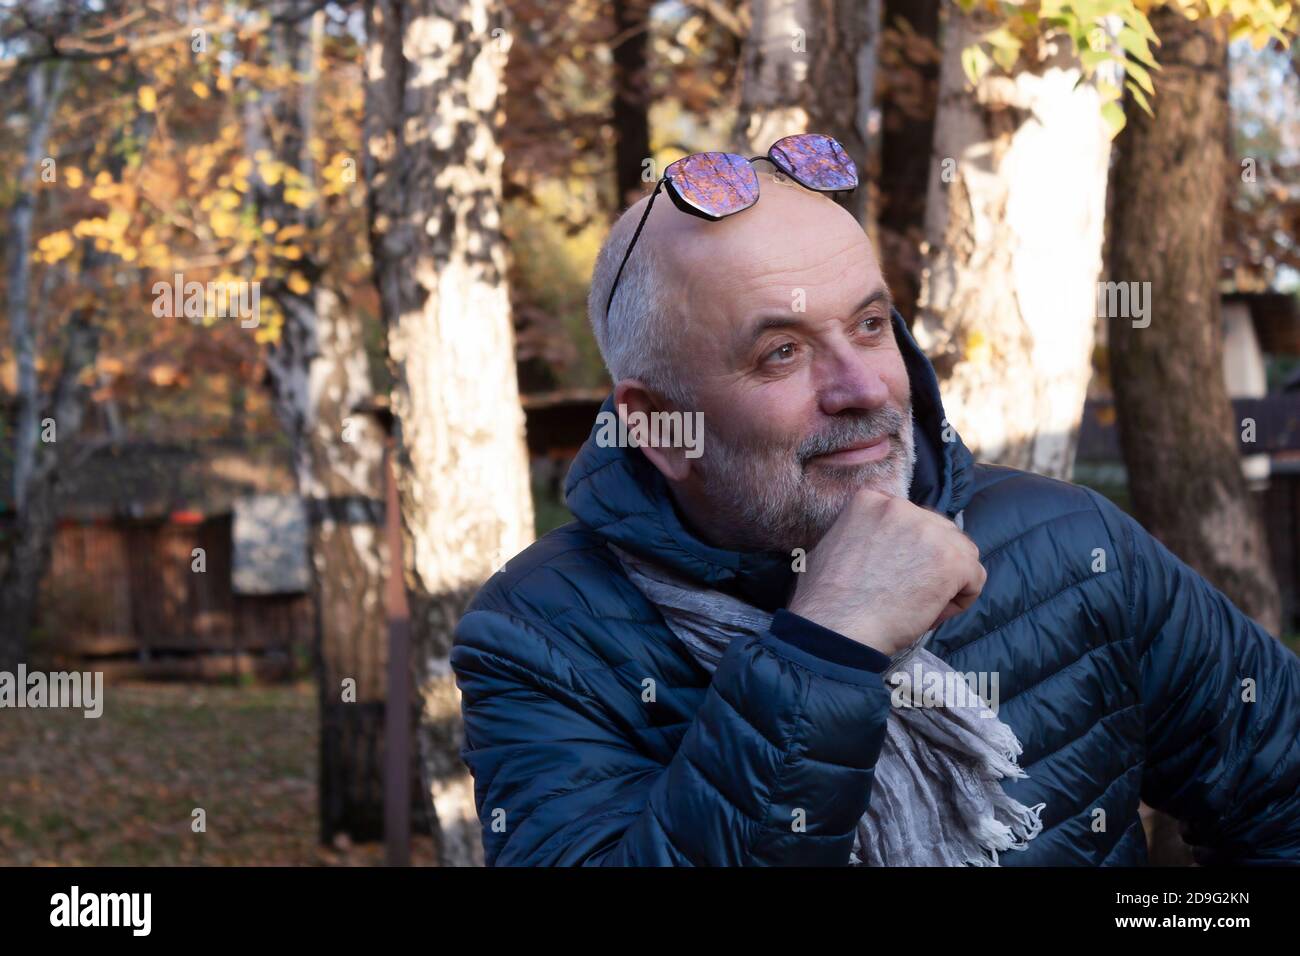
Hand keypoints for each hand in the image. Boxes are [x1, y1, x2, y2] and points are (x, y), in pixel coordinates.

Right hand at [787, 488, 985, 656]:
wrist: (835, 628)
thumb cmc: (825, 599)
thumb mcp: (834, 543)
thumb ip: (863, 532)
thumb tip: (886, 542)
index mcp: (870, 499)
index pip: (909, 517)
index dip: (906, 548)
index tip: (894, 572)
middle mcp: (902, 507)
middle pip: (938, 530)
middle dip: (930, 560)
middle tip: (909, 591)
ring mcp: (929, 531)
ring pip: (961, 551)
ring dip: (948, 577)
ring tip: (920, 604)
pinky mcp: (951, 560)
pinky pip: (975, 577)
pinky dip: (960, 599)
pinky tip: (932, 612)